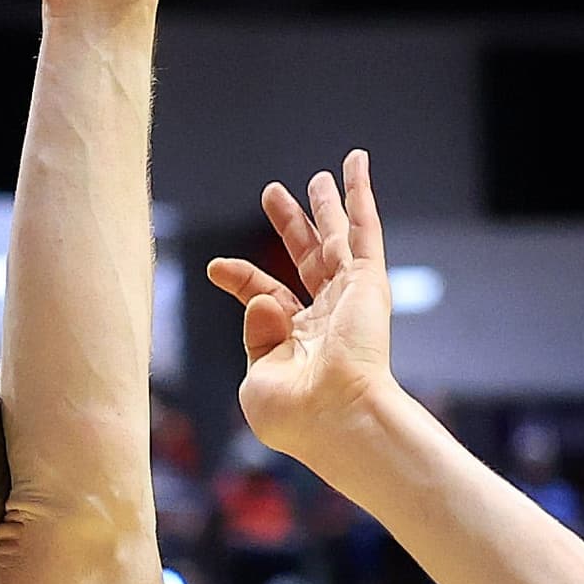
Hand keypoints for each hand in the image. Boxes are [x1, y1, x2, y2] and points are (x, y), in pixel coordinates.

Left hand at [205, 150, 404, 468]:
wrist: (337, 419)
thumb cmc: (296, 416)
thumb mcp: (258, 379)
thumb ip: (255, 338)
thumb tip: (261, 298)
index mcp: (297, 342)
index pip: (267, 295)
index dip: (242, 277)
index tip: (216, 267)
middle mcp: (326, 318)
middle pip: (304, 258)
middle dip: (290, 225)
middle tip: (274, 193)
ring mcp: (349, 297)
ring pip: (336, 238)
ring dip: (327, 205)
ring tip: (320, 175)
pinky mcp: (367, 282)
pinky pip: (364, 229)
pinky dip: (361, 195)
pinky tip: (356, 164)